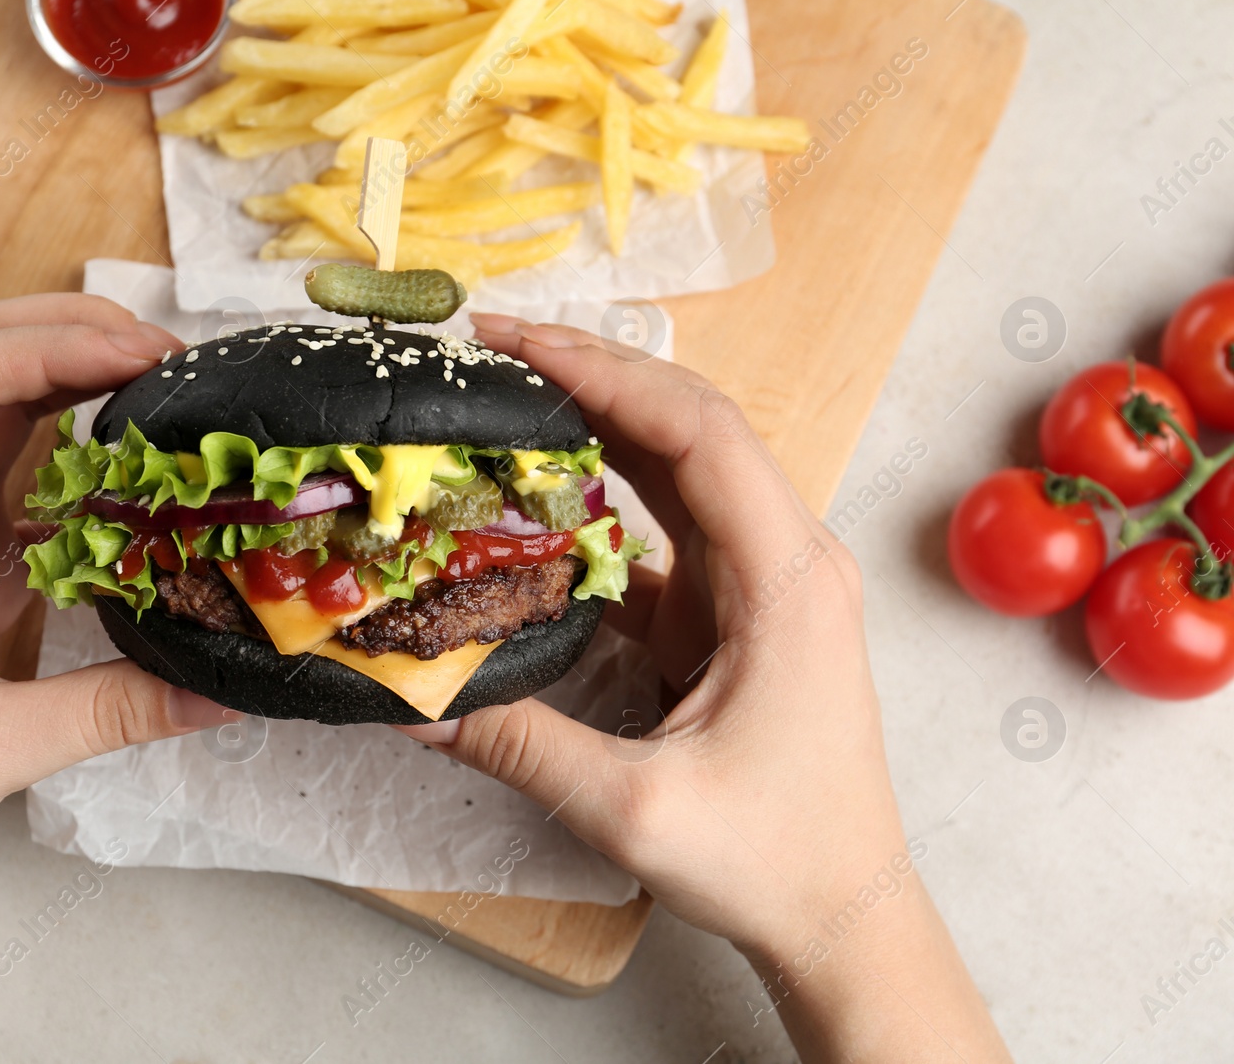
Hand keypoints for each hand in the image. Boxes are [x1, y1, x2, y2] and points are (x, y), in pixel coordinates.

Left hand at [0, 295, 226, 1061]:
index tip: (149, 359)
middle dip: (72, 330)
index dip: (56, 346)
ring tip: (166, 383)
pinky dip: (76, 432)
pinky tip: (136, 456)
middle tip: (173, 356)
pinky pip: (15, 456)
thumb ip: (108, 713)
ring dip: (75, 367)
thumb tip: (222, 692)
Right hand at [405, 315, 1009, 1062]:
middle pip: (692, 425)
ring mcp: (764, 580)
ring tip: (512, 393)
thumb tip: (414, 700)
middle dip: (596, 374)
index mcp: (786, 580)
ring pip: (681, 465)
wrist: (844, 912)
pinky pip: (669, 525)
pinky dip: (606, 494)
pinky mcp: (737, 610)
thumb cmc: (772, 860)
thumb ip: (519, 744)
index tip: (519, 346)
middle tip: (496, 350)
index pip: (698, 434)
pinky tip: (541, 489)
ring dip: (602, 422)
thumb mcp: (633, 809)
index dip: (608, 375)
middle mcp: (786, 558)